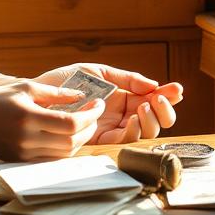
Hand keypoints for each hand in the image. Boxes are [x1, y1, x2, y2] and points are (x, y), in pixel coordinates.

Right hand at [0, 79, 103, 161]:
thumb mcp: (25, 87)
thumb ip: (55, 93)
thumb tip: (82, 96)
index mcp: (28, 117)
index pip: (70, 123)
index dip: (90, 114)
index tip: (98, 104)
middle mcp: (27, 140)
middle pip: (71, 141)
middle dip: (89, 127)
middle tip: (94, 113)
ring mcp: (24, 154)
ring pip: (64, 154)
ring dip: (79, 140)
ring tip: (83, 124)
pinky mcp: (22, 162)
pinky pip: (52, 160)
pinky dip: (65, 150)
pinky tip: (68, 136)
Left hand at [33, 63, 183, 144]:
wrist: (37, 93)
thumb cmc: (65, 81)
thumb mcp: (99, 73)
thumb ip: (126, 78)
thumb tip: (153, 84)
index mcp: (124, 98)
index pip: (153, 100)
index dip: (168, 97)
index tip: (177, 89)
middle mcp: (121, 116)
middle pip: (154, 121)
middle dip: (163, 112)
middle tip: (159, 99)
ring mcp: (111, 129)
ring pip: (143, 133)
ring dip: (150, 121)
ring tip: (145, 107)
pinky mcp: (99, 142)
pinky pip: (123, 141)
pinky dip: (133, 131)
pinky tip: (133, 118)